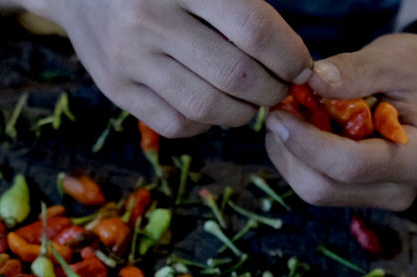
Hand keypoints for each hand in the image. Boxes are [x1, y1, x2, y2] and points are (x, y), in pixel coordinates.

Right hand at [32, 0, 311, 136]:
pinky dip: (206, 123)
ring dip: (243, 112)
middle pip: (235, 76)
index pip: (253, 31)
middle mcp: (149, 20)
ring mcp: (128, 59)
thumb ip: (241, 5)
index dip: (289, 55)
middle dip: (272, 89)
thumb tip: (292, 56)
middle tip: (280, 87)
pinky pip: (175, 124)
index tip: (301, 66)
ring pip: (207, 108)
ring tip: (251, 99)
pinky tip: (213, 106)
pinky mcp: (115, 88)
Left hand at [264, 33, 416, 209]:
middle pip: (323, 188)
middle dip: (292, 151)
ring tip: (288, 115)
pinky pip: (316, 184)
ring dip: (290, 155)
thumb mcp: (394, 59)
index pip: (350, 166)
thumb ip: (354, 71)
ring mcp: (378, 197)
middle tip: (277, 110)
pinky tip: (298, 129)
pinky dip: (298, 158)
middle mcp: (399, 190)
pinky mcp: (359, 194)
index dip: (307, 143)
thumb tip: (311, 81)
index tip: (279, 114)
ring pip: (314, 189)